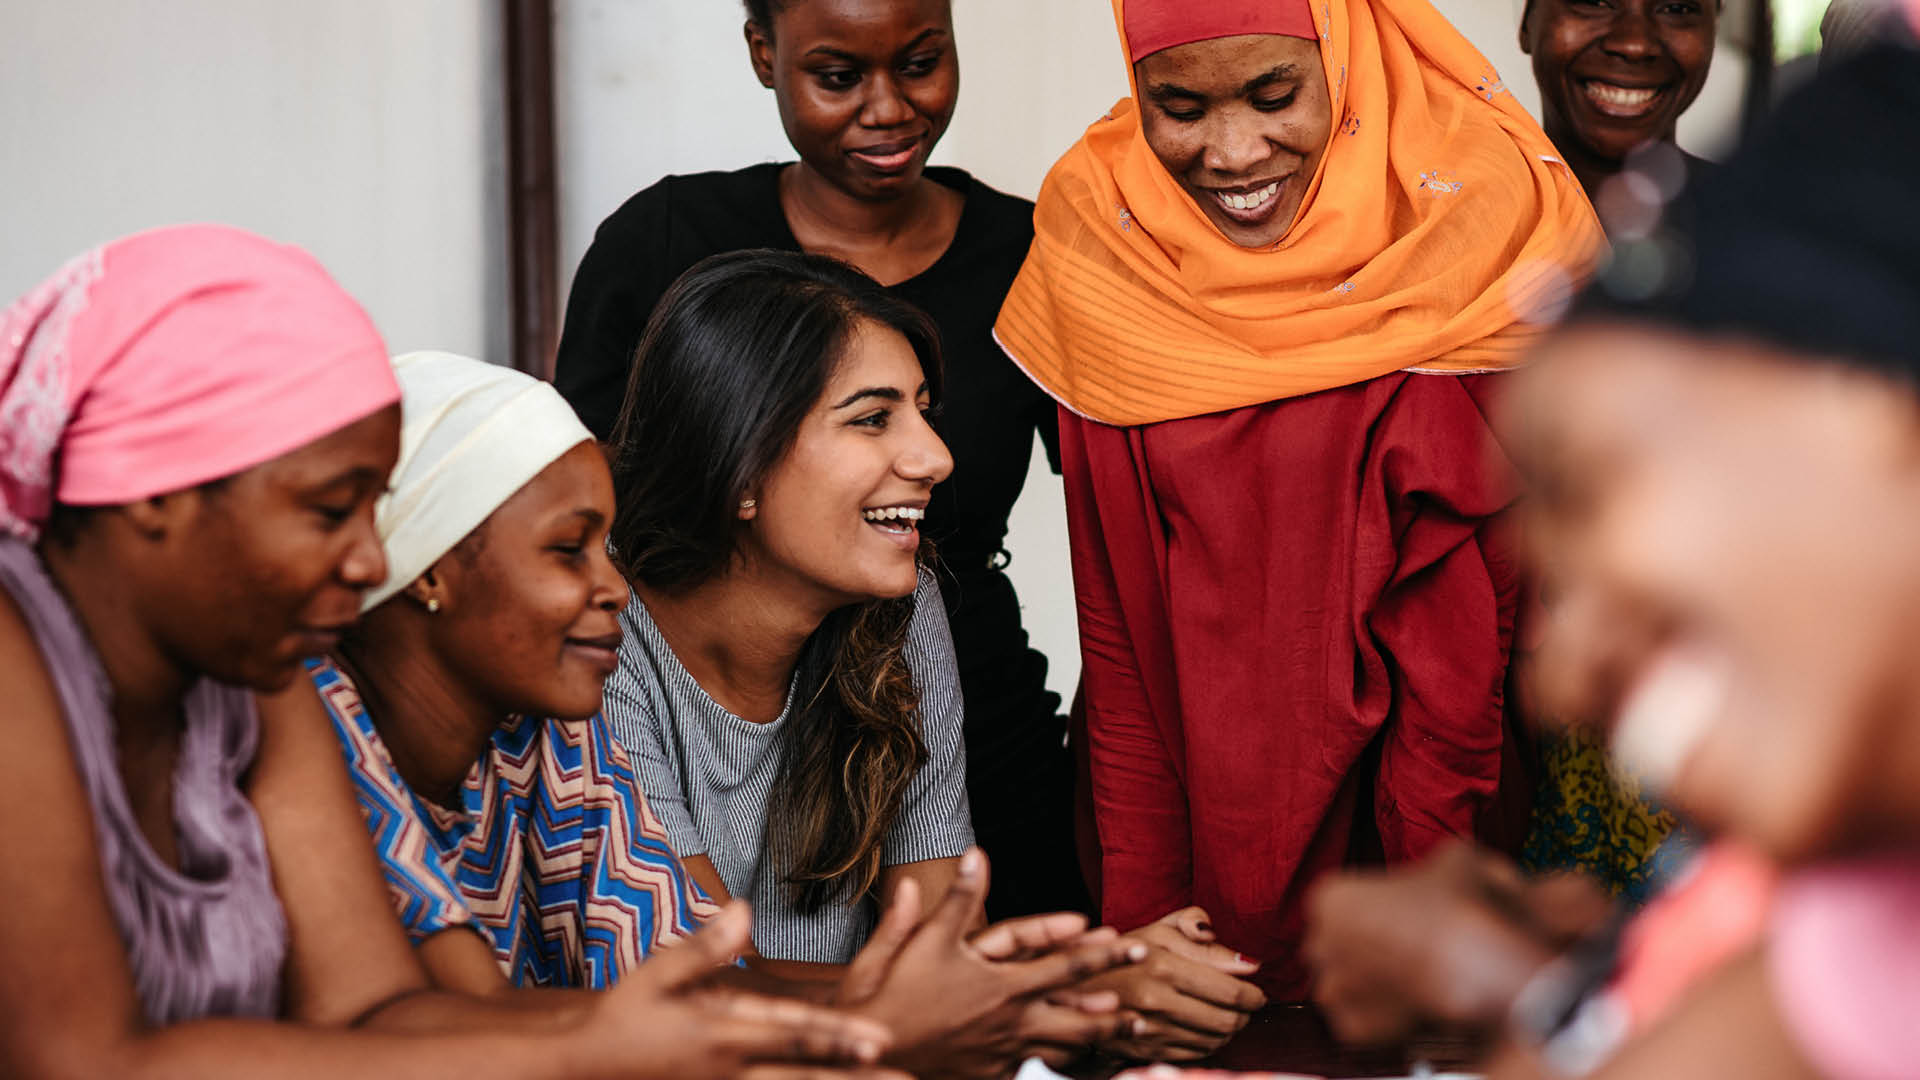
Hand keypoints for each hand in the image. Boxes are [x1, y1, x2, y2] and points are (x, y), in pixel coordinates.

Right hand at [591, 900, 910, 1079]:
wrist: (582, 1067)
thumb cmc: (621, 1017)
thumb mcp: (653, 975)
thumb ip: (701, 947)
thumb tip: (740, 910)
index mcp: (719, 1032)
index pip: (791, 1034)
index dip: (837, 1036)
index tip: (879, 1039)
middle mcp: (728, 1068)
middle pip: (801, 1073)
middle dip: (852, 1075)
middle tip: (902, 1075)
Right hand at [837, 847, 1145, 1078]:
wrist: (872, 1056)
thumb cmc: (892, 996)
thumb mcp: (923, 941)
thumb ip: (957, 900)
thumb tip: (977, 854)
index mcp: (1004, 986)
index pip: (1069, 967)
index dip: (1105, 954)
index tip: (1133, 944)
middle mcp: (1013, 1023)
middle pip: (1081, 1018)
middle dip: (1118, 1011)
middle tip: (1147, 1010)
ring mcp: (1005, 1055)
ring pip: (1064, 1050)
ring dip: (1098, 1041)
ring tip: (1127, 1035)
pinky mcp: (992, 1076)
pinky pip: (1037, 1070)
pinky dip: (1061, 1065)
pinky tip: (1073, 1062)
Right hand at [1078, 907, 1266, 1061]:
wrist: (1077, 986)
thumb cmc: (1125, 953)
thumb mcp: (1159, 930)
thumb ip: (1204, 938)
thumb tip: (1250, 963)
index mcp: (1163, 966)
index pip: (1231, 991)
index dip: (1254, 995)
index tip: (1258, 992)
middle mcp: (1157, 1001)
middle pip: (1227, 1021)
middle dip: (1245, 1015)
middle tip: (1245, 1005)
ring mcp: (1151, 1030)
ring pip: (1214, 1041)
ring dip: (1229, 1031)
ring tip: (1225, 1015)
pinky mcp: (1146, 1051)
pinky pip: (1195, 1054)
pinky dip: (1208, 1044)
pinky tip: (1203, 1028)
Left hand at [1303, 841, 1612, 1045]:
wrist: (1477, 962)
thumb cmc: (1462, 906)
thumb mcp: (1453, 858)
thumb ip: (1432, 865)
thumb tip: (1440, 873)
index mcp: (1329, 896)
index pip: (1338, 907)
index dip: (1368, 914)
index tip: (1397, 921)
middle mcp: (1318, 941)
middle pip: (1333, 946)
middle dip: (1359, 950)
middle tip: (1401, 953)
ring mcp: (1331, 987)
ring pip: (1342, 986)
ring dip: (1367, 985)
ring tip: (1406, 981)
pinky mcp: (1350, 1027)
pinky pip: (1360, 1023)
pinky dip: (1381, 1019)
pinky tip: (1409, 1006)